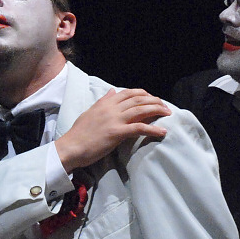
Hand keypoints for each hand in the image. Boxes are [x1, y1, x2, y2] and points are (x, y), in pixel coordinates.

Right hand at [55, 88, 170, 172]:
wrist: (71, 147)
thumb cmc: (79, 133)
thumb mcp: (90, 112)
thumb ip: (103, 102)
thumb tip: (112, 91)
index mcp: (105, 103)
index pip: (128, 93)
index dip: (143, 94)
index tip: (152, 98)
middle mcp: (111, 108)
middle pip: (138, 99)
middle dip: (154, 101)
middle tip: (165, 106)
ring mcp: (115, 119)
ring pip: (141, 110)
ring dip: (157, 110)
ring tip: (168, 114)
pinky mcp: (117, 132)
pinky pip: (139, 128)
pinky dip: (153, 129)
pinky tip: (162, 131)